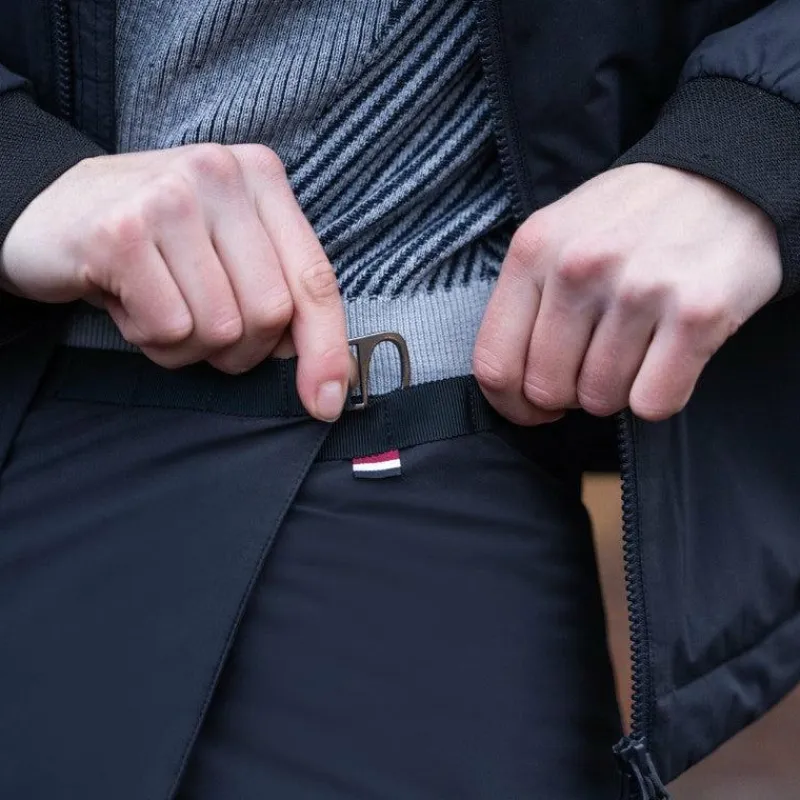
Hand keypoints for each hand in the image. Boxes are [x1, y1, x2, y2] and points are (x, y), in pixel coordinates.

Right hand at [0, 144, 349, 421]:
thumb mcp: (223, 249)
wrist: (50, 214)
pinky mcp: (122, 232)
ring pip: (220, 328)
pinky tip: (126, 300)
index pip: (315, 278)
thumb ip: (277, 290)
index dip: (326, 348)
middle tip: (197, 325)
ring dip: (186, 345)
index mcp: (261, 177)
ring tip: (156, 304)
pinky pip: (168, 329)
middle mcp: (222, 174)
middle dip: (238, 349)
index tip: (326, 401)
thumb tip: (327, 374)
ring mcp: (171, 197)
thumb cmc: (152, 241)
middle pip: (269, 313)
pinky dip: (148, 338)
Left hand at [474, 164, 781, 423]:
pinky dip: (657, 396)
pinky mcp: (697, 314)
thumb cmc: (631, 220)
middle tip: (593, 366)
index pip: (494, 364)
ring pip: (600, 400)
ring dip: (616, 391)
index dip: (511, 403)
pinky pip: (652, 403)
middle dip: (569, 393)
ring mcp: (639, 290)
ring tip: (634, 350)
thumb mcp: (557, 235)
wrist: (726, 179)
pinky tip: (666, 358)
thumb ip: (525, 301)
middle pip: (547, 389)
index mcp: (534, 249)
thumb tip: (510, 385)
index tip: (531, 405)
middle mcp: (580, 267)